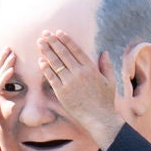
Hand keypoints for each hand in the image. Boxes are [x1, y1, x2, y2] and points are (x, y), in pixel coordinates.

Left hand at [40, 29, 126, 147]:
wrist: (99, 118)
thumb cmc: (106, 100)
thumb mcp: (110, 81)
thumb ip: (107, 65)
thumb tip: (105, 52)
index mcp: (90, 68)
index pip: (75, 49)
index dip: (66, 40)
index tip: (58, 32)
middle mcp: (79, 73)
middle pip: (63, 53)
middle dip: (53, 41)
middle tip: (45, 33)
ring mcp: (69, 82)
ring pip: (55, 63)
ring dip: (47, 51)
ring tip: (40, 42)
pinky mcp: (62, 92)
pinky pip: (51, 77)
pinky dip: (46, 68)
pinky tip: (41, 60)